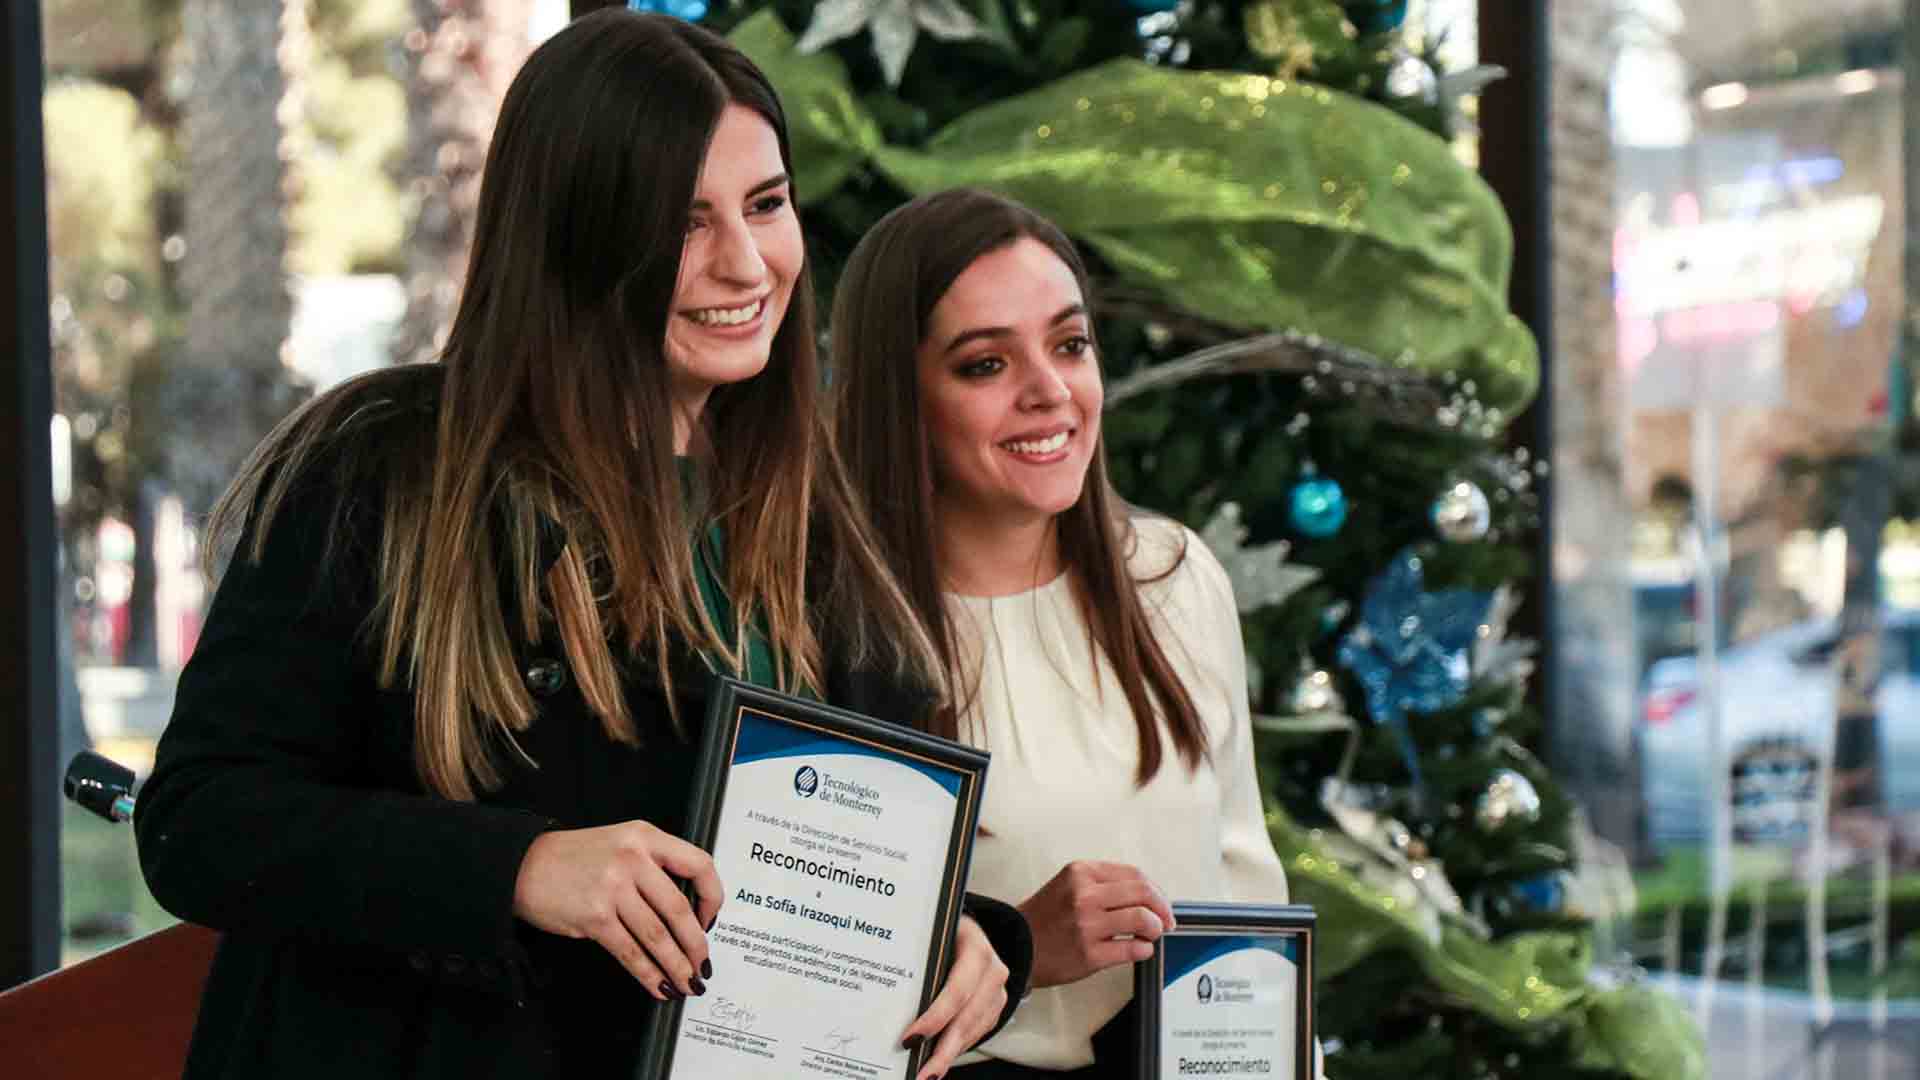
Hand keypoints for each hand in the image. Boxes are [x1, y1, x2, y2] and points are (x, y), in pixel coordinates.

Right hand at [511, 820, 722, 1000]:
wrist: (523, 866)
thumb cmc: (573, 857)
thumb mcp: (621, 842)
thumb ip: (654, 864)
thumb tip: (688, 909)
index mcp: (645, 836)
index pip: (699, 864)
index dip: (712, 896)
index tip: (711, 919)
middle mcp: (632, 859)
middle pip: (679, 910)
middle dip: (697, 945)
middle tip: (703, 963)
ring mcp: (613, 888)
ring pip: (658, 936)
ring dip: (677, 966)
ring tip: (686, 981)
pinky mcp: (595, 918)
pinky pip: (631, 953)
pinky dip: (649, 974)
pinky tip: (658, 984)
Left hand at [898, 914, 1009, 1079]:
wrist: (969, 928)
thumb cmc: (943, 931)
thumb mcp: (931, 934)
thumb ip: (918, 957)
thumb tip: (886, 993)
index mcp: (976, 948)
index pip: (956, 990)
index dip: (934, 1018)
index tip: (910, 1039)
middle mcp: (993, 971)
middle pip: (966, 1019)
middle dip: (942, 1051)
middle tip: (923, 1073)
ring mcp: (997, 991)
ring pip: (974, 1030)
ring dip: (949, 1055)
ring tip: (928, 1073)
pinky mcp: (996, 1006)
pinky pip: (977, 1032)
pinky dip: (957, 1047)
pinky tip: (939, 1058)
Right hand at [1018, 860, 1174, 988]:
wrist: (1016, 944)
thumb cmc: (1045, 918)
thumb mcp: (1069, 884)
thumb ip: (1104, 884)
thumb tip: (1148, 894)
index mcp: (1081, 872)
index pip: (1135, 874)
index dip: (1156, 890)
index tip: (1162, 902)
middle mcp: (1084, 895)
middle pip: (1144, 894)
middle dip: (1163, 909)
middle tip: (1167, 920)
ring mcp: (1087, 925)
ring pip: (1143, 920)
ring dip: (1155, 929)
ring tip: (1150, 935)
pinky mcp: (1089, 953)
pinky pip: (1133, 949)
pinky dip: (1144, 950)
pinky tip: (1138, 949)